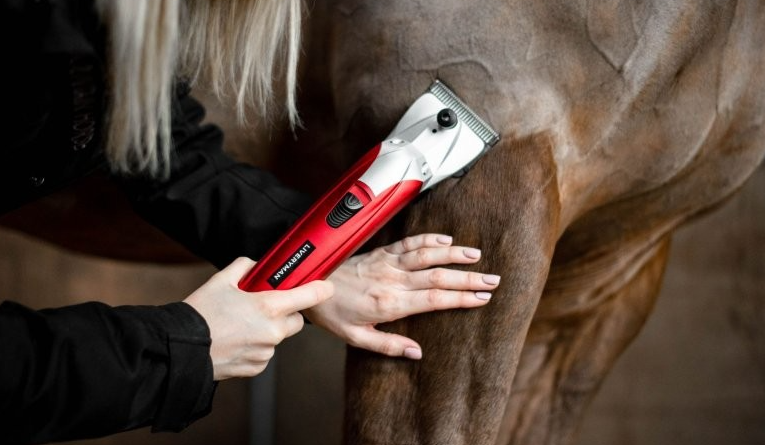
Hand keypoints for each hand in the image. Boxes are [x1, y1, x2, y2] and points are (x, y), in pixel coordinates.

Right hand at [184, 257, 333, 380]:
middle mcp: (273, 331)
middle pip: (297, 321)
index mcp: (269, 306)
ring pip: (279, 338)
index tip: (326, 287)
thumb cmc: (202, 313)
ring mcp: (266, 352)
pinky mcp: (257, 367)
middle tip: (265, 308)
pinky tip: (237, 341)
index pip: (309, 296)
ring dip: (269, 331)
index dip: (321, 289)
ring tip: (241, 326)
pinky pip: (265, 353)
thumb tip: (257, 266)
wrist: (182, 348)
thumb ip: (246, 267)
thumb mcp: (222, 279)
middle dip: (286, 314)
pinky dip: (257, 347)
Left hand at [302, 234, 499, 359]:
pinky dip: (429, 239)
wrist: (309, 284)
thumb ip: (389, 345)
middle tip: (494, 279)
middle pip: (437, 277)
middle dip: (468, 278)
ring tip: (477, 255)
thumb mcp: (357, 338)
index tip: (482, 298)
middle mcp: (392, 280)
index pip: (433, 300)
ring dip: (454, 254)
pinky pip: (409, 243)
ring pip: (426, 255)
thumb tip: (418, 354)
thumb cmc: (333, 313)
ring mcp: (387, 263)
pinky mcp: (381, 252)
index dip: (460, 298)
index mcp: (389, 303)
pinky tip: (447, 240)